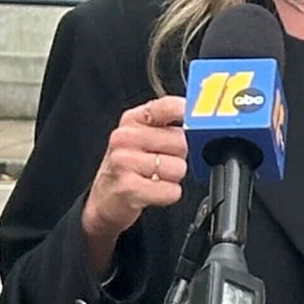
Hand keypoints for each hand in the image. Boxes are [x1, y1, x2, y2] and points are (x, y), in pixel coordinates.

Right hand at [82, 96, 188, 246]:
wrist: (105, 196)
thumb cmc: (129, 164)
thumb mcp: (142, 135)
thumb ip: (168, 122)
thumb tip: (198, 114)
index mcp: (133, 119)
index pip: (169, 107)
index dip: (188, 115)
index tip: (195, 122)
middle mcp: (126, 137)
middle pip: (181, 143)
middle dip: (179, 156)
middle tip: (162, 161)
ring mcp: (125, 162)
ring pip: (178, 168)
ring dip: (173, 178)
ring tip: (156, 177)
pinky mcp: (129, 188)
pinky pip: (172, 191)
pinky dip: (169, 194)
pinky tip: (154, 190)